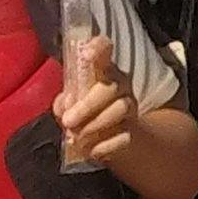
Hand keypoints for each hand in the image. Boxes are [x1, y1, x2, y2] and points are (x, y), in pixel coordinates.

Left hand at [52, 33, 135, 169]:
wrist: (111, 137)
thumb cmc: (85, 112)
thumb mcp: (69, 104)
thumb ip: (64, 103)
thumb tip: (65, 108)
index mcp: (102, 70)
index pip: (104, 48)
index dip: (97, 48)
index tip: (86, 55)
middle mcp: (119, 84)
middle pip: (110, 88)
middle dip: (87, 107)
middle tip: (68, 121)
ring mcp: (129, 106)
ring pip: (120, 110)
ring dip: (94, 126)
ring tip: (77, 137)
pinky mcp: (133, 130)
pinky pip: (124, 136)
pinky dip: (105, 145)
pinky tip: (91, 150)